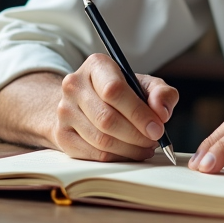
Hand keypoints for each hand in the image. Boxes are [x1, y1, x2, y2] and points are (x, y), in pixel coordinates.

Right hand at [51, 54, 178, 161]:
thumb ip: (161, 93)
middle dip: (137, 135)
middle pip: (107, 119)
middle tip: (154, 140)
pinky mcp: (62, 135)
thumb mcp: (144, 84)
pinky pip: (93, 154)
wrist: (84, 102)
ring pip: (101, 140)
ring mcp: (64, 111)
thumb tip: (162, 113)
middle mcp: (74, 85)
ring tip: (145, 147)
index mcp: (96, 65)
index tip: (157, 128)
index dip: (138, 113)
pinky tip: (129, 152)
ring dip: (129, 149)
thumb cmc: (120, 93)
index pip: (114, 91)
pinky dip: (117, 157)